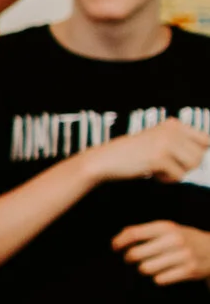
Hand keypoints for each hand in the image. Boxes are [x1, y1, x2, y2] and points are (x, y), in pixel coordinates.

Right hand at [87, 118, 208, 184]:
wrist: (105, 160)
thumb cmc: (131, 154)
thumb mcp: (157, 139)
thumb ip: (179, 142)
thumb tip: (203, 154)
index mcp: (173, 124)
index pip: (205, 140)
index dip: (197, 153)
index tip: (182, 160)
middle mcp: (172, 131)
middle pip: (200, 155)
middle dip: (186, 166)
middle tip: (169, 167)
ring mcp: (166, 144)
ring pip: (192, 165)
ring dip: (178, 173)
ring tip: (161, 170)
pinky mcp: (159, 158)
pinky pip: (178, 175)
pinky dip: (167, 179)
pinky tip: (154, 174)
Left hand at [114, 220, 209, 284]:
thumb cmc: (184, 239)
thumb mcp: (168, 229)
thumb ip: (144, 232)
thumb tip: (117, 240)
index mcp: (166, 227)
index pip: (133, 234)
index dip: (119, 242)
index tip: (114, 247)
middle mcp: (175, 240)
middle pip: (134, 254)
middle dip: (129, 258)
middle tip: (132, 258)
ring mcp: (183, 256)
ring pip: (145, 269)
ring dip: (144, 269)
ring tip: (152, 264)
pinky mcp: (188, 270)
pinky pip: (159, 279)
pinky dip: (158, 277)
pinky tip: (166, 272)